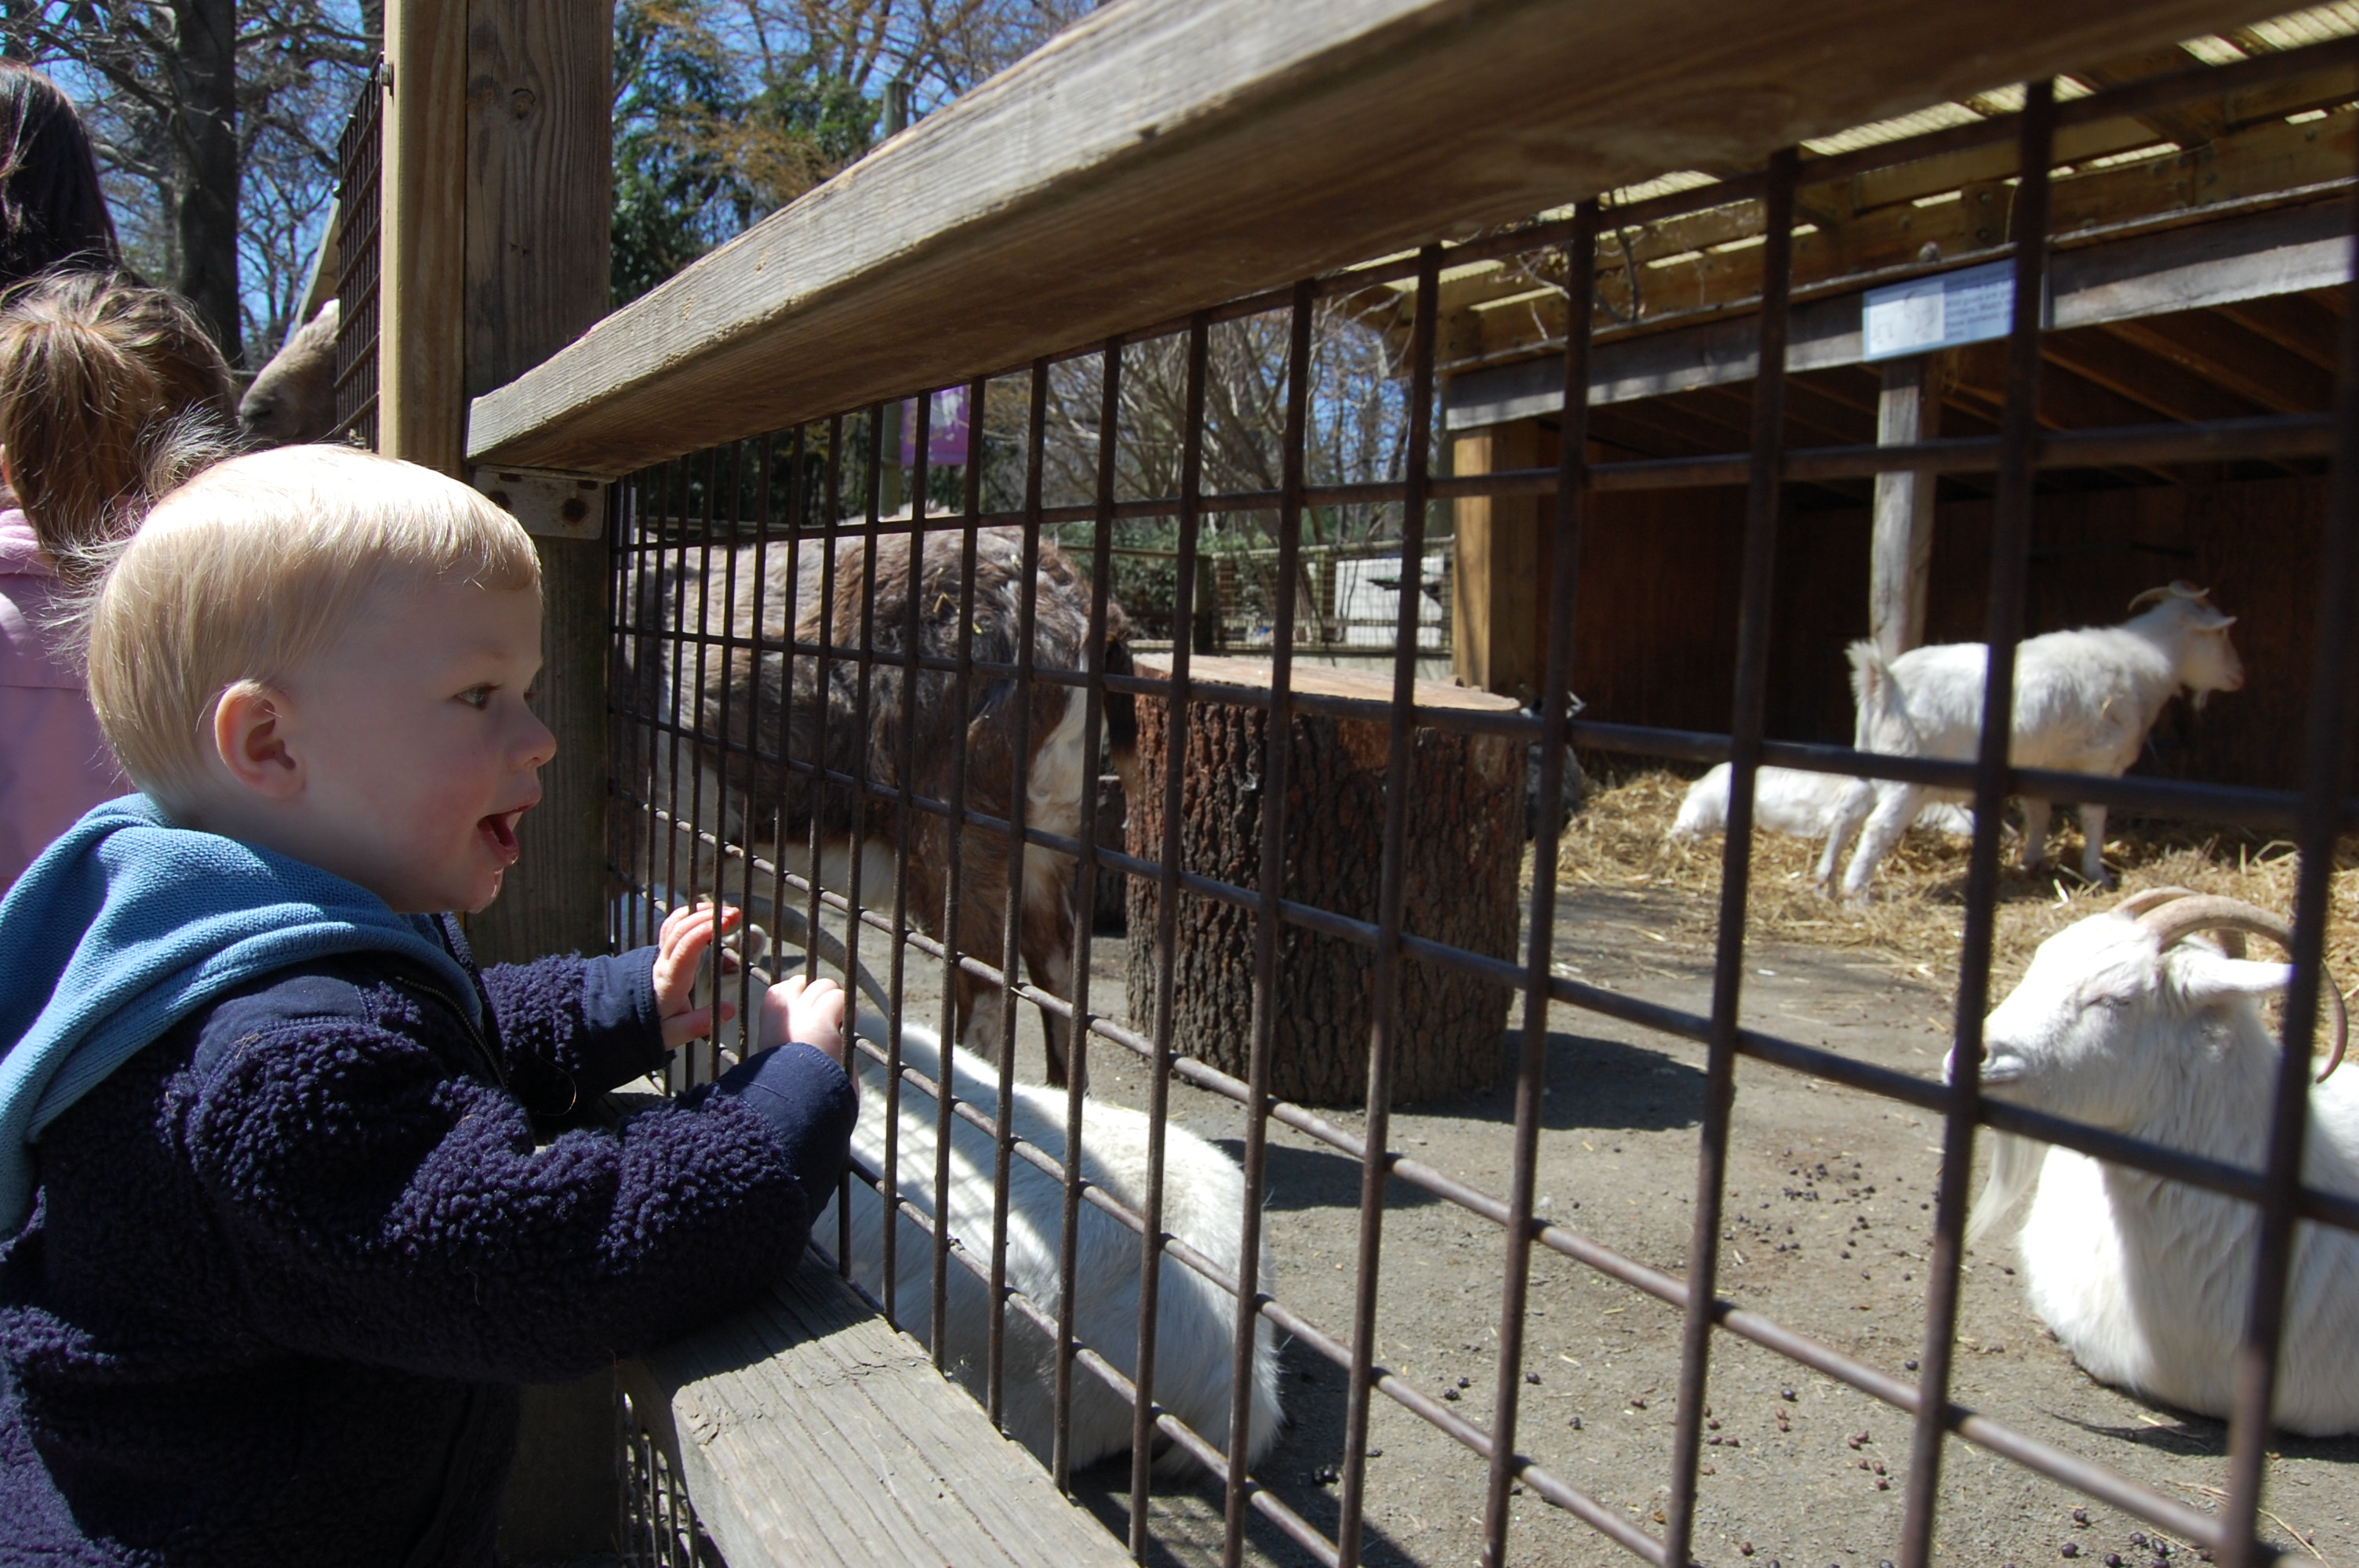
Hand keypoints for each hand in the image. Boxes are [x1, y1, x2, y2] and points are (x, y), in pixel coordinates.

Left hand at [652, 902, 742, 1052]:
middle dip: (707, 916)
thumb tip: (729, 1010)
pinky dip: (689, 914)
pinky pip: (672, 925)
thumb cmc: (651, 1026)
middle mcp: (662, 962)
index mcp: (669, 981)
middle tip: (735, 914)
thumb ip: (698, 1024)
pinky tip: (705, 913)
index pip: (684, 947)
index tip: (727, 922)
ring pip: (674, 923)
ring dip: (698, 912)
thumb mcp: (672, 1034)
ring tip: (724, 911)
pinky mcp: (661, 952)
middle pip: (680, 929)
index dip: (704, 930)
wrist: (622, 1018)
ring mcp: (659, 954)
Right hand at [760, 974, 852, 1096]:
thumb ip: (790, 1029)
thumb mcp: (779, 1054)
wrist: (794, 1104)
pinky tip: (845, 1031)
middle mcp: (781, 1010)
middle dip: (823, 1000)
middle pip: (809, 983)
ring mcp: (800, 1013)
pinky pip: (839, 998)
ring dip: (837, 1005)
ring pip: (826, 985)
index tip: (810, 1022)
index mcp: (768, 1018)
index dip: (806, 1000)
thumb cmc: (792, 1086)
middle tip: (828, 1026)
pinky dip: (848, 1012)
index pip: (789, 986)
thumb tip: (812, 1010)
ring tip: (838, 1030)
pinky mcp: (820, 1021)